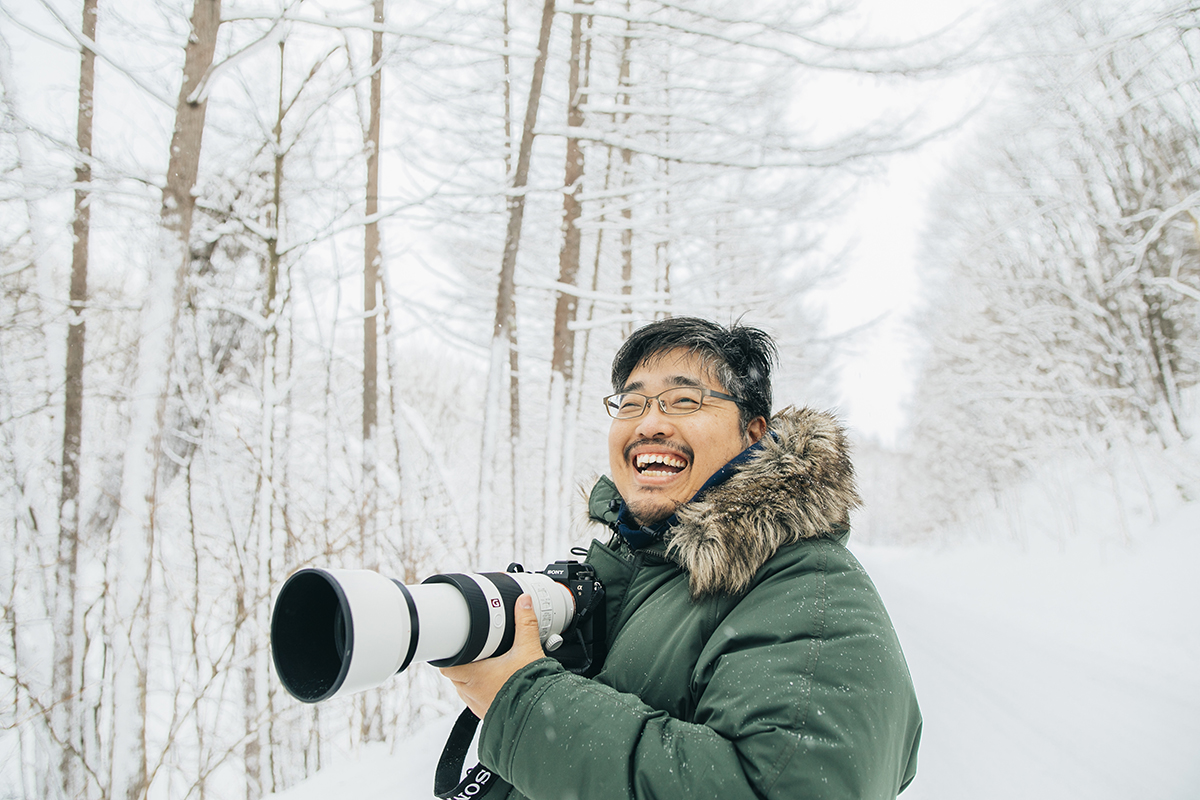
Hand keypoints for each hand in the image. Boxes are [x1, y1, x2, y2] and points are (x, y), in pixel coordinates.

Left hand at [440, 594, 545, 718]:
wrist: (540, 717)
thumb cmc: (530, 688)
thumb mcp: (529, 650)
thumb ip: (525, 623)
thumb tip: (524, 602)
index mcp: (473, 675)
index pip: (446, 665)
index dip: (448, 655)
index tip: (453, 645)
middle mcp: (471, 692)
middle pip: (455, 675)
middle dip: (463, 662)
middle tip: (474, 651)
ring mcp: (479, 705)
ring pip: (465, 688)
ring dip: (471, 678)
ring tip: (486, 666)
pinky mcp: (489, 713)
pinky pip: (477, 700)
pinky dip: (482, 690)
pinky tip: (496, 682)